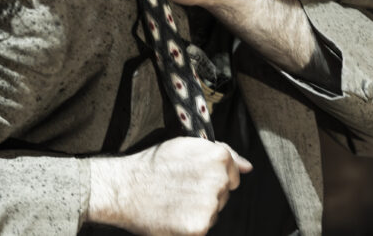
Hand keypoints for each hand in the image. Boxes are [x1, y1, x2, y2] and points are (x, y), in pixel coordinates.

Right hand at [87, 137, 252, 235]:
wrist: (124, 188)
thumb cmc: (151, 165)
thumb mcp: (185, 145)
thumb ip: (223, 152)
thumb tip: (248, 167)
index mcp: (218, 158)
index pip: (233, 173)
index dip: (213, 176)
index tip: (196, 178)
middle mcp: (219, 182)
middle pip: (223, 194)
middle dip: (207, 193)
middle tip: (180, 188)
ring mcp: (210, 206)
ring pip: (213, 212)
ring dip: (198, 210)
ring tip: (174, 201)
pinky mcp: (199, 228)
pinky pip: (202, 228)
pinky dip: (189, 225)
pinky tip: (172, 215)